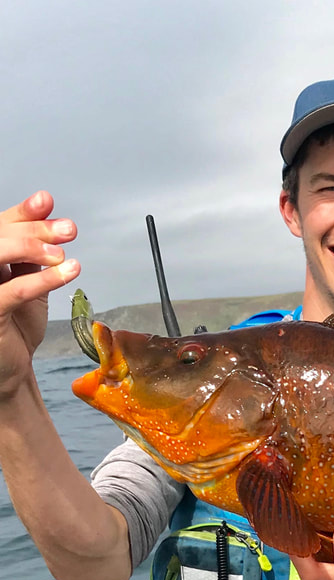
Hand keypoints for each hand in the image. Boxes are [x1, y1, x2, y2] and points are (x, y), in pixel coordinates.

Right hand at [0, 191, 79, 392]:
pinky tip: (69, 271)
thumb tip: (52, 221)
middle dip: (33, 228)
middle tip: (68, 229)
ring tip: (62, 253)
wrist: (10, 369)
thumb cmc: (15, 325)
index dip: (20, 212)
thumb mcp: (27, 284)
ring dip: (30, 247)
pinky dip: (42, 279)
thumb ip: (34, 257)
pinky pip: (11, 292)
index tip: (46, 201)